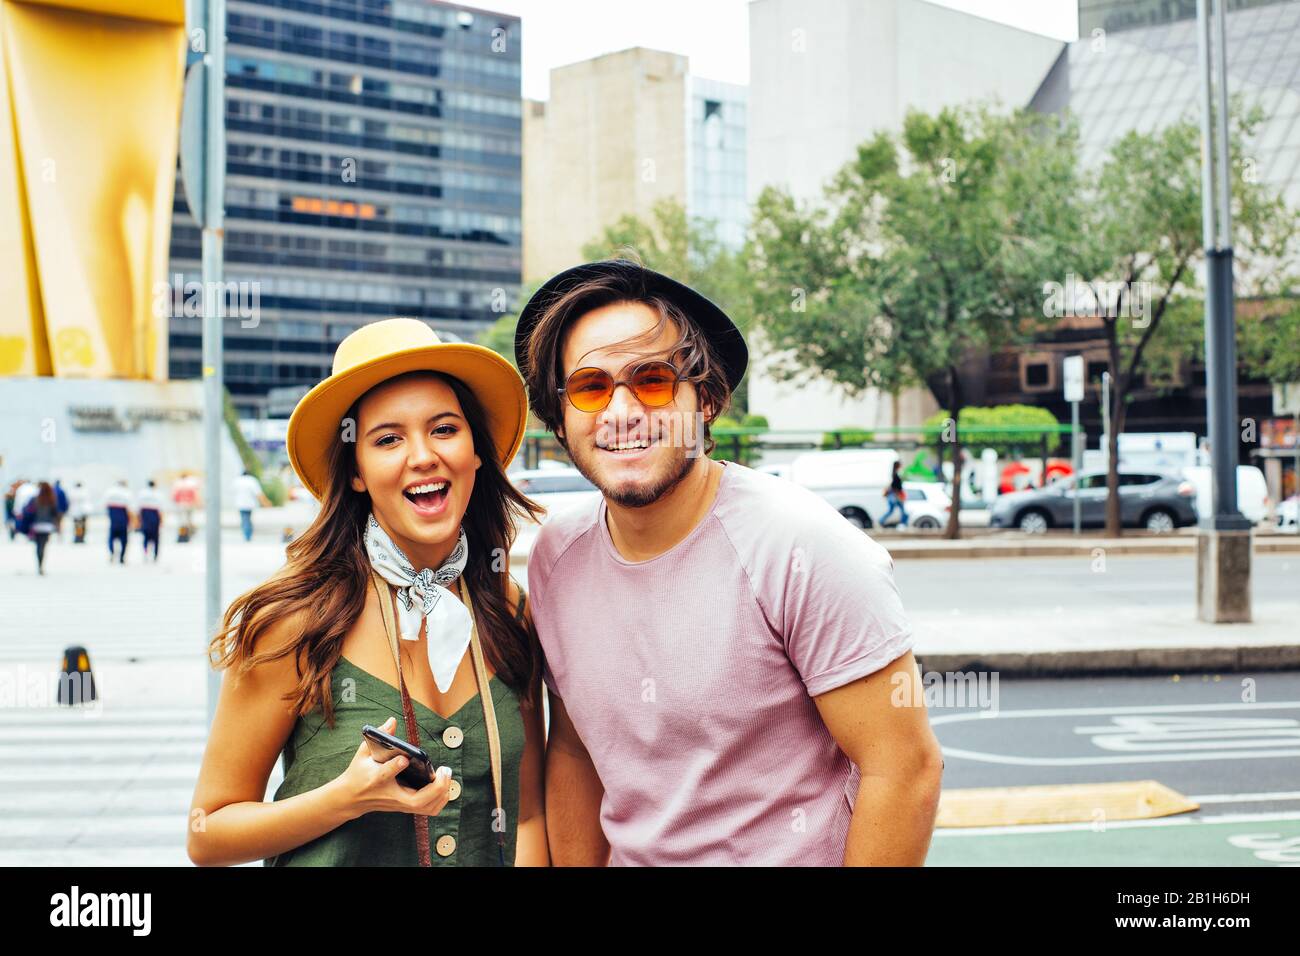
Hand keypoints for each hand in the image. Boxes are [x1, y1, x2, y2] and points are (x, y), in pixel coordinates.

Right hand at [333, 716, 453, 819]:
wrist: (351, 798)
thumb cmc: (358, 773)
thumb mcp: (363, 753)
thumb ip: (378, 736)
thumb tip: (392, 721)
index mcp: (375, 778)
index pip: (385, 774)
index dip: (395, 766)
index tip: (404, 758)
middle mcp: (390, 794)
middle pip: (416, 800)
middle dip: (435, 787)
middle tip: (444, 769)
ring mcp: (399, 804)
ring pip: (426, 807)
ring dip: (442, 793)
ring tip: (446, 775)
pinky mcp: (405, 808)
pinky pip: (428, 810)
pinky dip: (441, 800)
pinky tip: (445, 785)